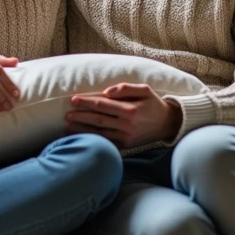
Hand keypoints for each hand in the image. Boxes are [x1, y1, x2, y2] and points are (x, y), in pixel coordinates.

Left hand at [65, 83, 182, 147]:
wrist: (168, 124)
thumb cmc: (154, 104)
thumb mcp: (144, 89)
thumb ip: (125, 88)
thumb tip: (106, 92)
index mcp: (130, 109)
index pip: (102, 104)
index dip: (87, 102)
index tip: (73, 100)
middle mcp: (127, 125)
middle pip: (98, 119)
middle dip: (80, 117)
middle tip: (66, 115)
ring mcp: (126, 137)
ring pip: (99, 133)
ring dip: (82, 130)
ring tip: (68, 127)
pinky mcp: (126, 146)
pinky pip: (106, 142)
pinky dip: (94, 140)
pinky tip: (83, 138)